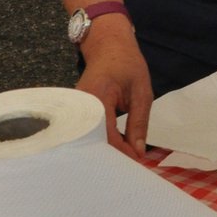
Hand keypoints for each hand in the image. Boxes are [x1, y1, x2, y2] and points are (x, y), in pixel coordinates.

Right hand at [76, 29, 153, 159]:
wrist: (108, 46)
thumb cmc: (127, 65)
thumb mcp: (141, 92)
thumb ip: (139, 122)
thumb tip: (138, 152)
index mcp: (96, 98)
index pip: (106, 135)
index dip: (121, 153)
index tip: (136, 163)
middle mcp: (79, 107)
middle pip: (92, 141)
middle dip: (110, 157)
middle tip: (128, 170)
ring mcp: (75, 110)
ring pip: (88, 139)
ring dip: (105, 151)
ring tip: (122, 164)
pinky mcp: (76, 113)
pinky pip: (87, 133)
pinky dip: (99, 143)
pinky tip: (112, 152)